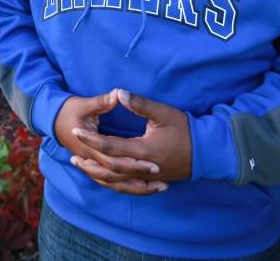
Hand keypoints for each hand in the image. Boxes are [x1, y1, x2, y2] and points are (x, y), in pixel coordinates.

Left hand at [71, 89, 190, 194]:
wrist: (208, 152)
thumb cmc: (186, 130)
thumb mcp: (164, 113)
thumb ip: (140, 104)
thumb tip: (118, 93)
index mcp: (143, 149)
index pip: (110, 146)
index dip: (91, 139)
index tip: (76, 130)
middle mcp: (142, 167)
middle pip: (108, 169)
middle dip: (89, 159)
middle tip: (71, 151)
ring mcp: (147, 178)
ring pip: (116, 182)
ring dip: (96, 174)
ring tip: (80, 165)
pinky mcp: (151, 182)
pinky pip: (127, 188)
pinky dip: (111, 184)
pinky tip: (102, 178)